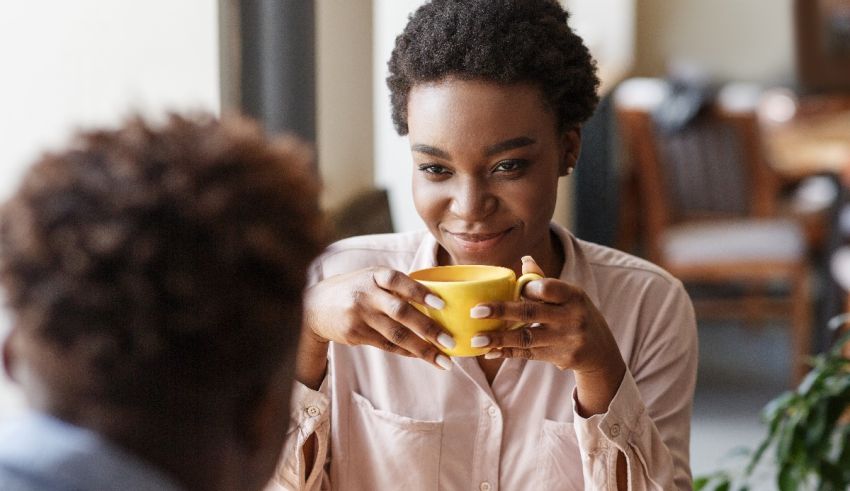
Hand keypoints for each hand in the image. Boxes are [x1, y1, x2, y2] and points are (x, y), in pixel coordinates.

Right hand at [303, 267, 454, 370]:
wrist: (314, 306)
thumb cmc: (355, 289)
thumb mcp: (371, 278)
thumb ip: (397, 286)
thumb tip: (436, 301)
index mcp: (374, 275)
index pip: (399, 281)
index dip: (420, 292)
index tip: (442, 304)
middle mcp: (367, 295)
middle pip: (401, 313)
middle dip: (428, 329)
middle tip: (451, 341)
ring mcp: (360, 316)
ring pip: (396, 335)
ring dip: (423, 349)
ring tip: (444, 361)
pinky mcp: (355, 334)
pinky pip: (387, 345)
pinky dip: (408, 351)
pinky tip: (423, 356)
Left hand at [469, 256, 625, 413]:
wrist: (600, 351)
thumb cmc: (576, 315)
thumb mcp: (569, 296)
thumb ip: (545, 281)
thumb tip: (525, 259)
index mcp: (573, 295)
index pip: (546, 288)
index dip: (525, 288)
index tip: (504, 290)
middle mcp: (572, 317)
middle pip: (531, 312)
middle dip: (501, 311)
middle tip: (476, 310)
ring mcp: (567, 339)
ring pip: (526, 337)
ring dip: (499, 338)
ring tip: (476, 338)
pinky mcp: (561, 357)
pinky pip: (528, 354)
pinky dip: (507, 352)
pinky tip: (489, 352)